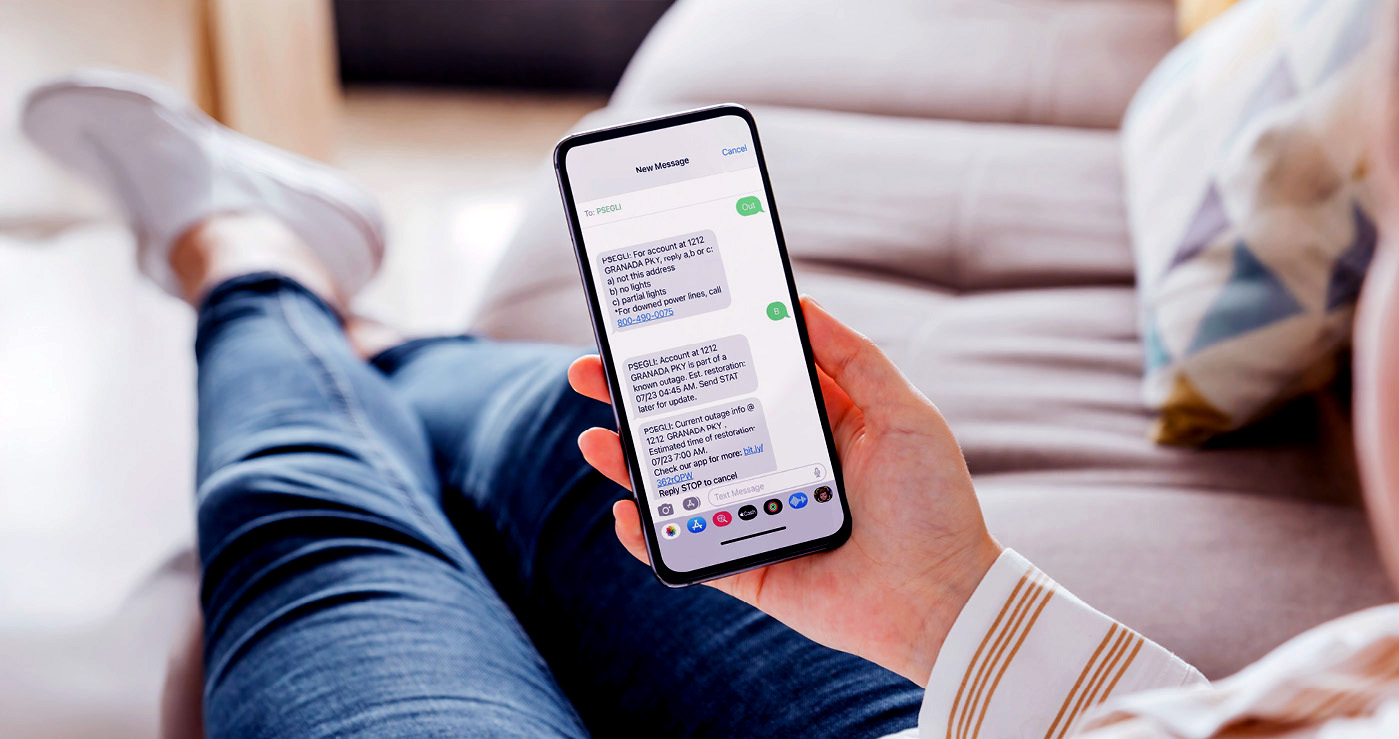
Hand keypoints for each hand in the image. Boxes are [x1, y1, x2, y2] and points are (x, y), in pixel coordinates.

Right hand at [567, 297, 1001, 684]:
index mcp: (813, 426)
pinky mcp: (749, 569)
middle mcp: (777, 467)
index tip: (654, 328)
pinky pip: (688, 553)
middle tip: (594, 373)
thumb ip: (855, 359)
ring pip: (680, 486)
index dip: (696, 355)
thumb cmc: (933, 506)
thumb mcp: (905, 414)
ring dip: (630, 463)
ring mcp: (757, 518)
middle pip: (695, 428)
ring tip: (594, 438)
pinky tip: (625, 511)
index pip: (740, 381)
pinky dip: (650, 538)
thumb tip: (801, 304)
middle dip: (640, 402)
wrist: (945, 602)